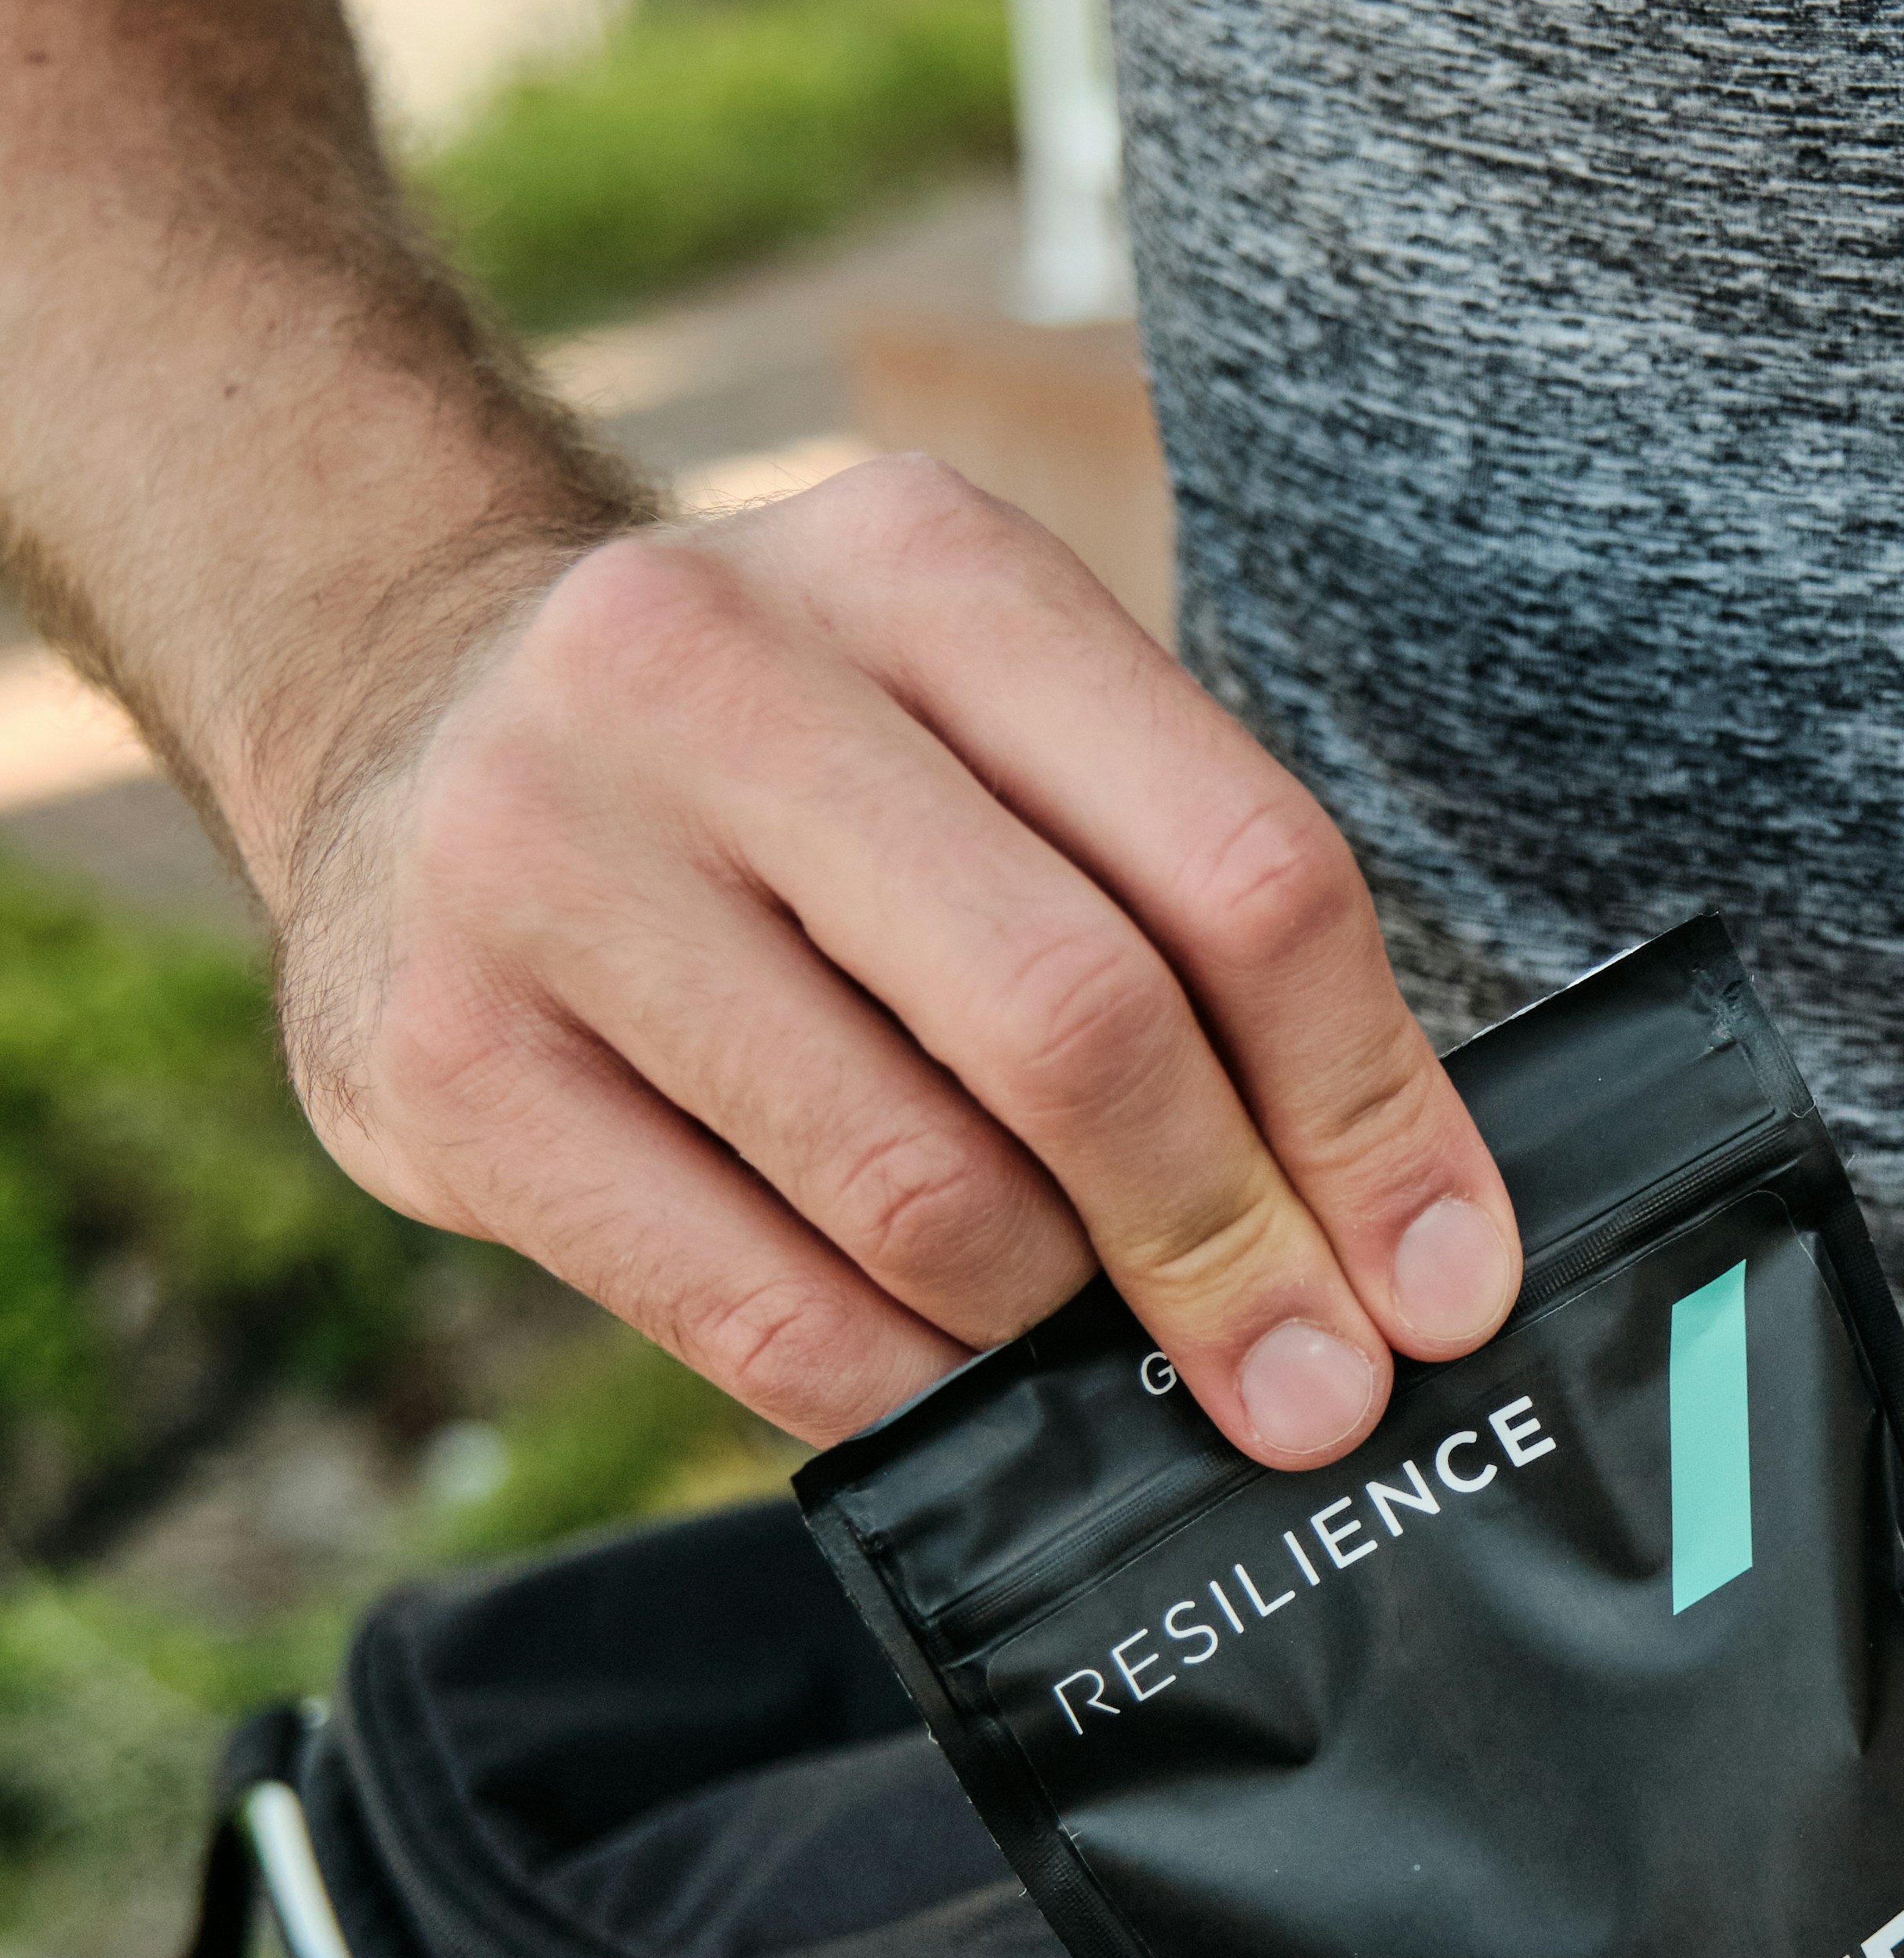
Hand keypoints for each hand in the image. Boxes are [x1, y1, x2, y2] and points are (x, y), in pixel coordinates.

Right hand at [262, 456, 1521, 1453]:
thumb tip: (1396, 1249)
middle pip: (1082, 1026)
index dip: (1368, 1112)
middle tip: (1310, 1391)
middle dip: (1232, 1251)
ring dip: (1053, 1329)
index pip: (1238, 868)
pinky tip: (945, 1392)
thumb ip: (1182, 933)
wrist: (409, 727)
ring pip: (921, 1195)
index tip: (1439, 1280)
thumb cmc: (792, 776)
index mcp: (924, 564)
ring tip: (1088, 1351)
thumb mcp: (990, 739)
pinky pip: (752, 1311)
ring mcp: (546, 857)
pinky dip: (896, 1392)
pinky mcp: (440, 1054)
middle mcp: (713, 669)